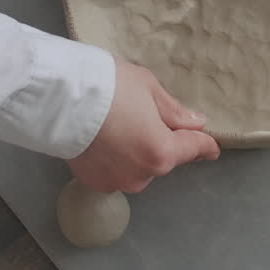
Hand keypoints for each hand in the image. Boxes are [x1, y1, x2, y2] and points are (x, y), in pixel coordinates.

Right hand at [67, 60, 219, 192]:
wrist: (57, 99)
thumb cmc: (107, 86)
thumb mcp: (147, 88)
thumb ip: (173, 112)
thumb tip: (194, 123)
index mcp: (162, 151)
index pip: (193, 149)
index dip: (205, 146)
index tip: (212, 148)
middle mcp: (142, 174)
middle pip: (162, 157)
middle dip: (158, 141)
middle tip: (141, 115)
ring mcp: (116, 182)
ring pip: (136, 166)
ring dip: (134, 152)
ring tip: (114, 125)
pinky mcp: (93, 182)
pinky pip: (113, 171)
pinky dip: (111, 159)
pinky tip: (99, 138)